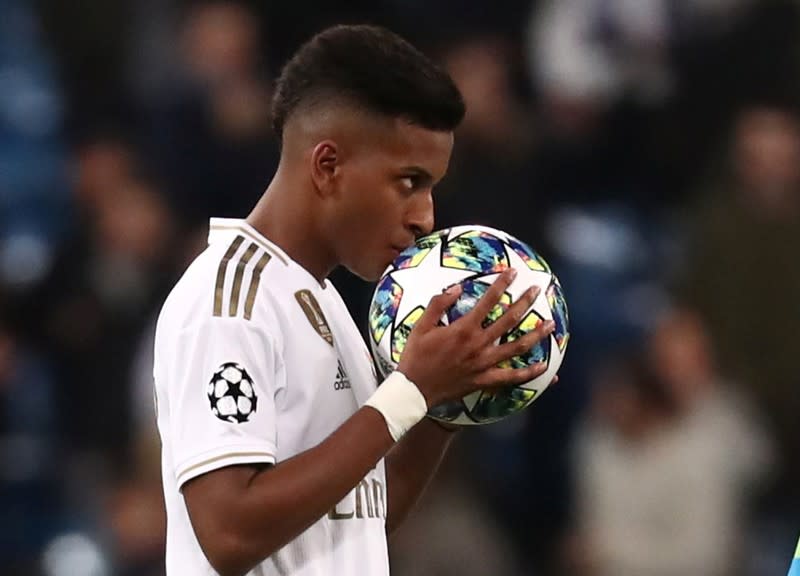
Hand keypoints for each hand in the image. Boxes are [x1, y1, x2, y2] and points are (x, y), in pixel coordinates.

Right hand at [397, 268, 554, 407]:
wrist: (414, 389)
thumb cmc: (416, 356)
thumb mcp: (421, 325)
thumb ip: (439, 304)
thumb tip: (457, 288)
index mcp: (464, 329)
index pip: (488, 301)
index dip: (501, 284)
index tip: (512, 272)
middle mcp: (478, 345)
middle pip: (509, 320)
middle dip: (525, 302)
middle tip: (537, 290)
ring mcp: (484, 364)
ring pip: (517, 347)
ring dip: (536, 335)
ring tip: (550, 324)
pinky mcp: (484, 380)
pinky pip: (511, 378)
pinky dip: (528, 373)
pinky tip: (543, 367)